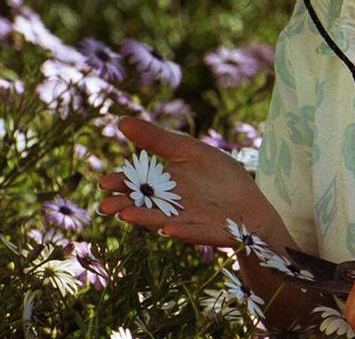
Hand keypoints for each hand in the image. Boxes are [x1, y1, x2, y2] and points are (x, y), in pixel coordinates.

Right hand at [97, 117, 285, 247]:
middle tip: (106, 205)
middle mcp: (169, 206)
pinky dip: (181, 231)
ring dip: (145, 219)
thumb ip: (157, 139)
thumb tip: (121, 121)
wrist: (251, 205)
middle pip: (143, 205)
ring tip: (126, 215)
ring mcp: (187, 221)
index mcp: (164, 185)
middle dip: (125, 205)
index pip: (137, 184)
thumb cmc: (219, 177)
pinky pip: (193, 232)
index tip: (104, 182)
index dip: (121, 184)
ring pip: (161, 220)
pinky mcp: (207, 232)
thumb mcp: (188, 150)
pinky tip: (168, 229)